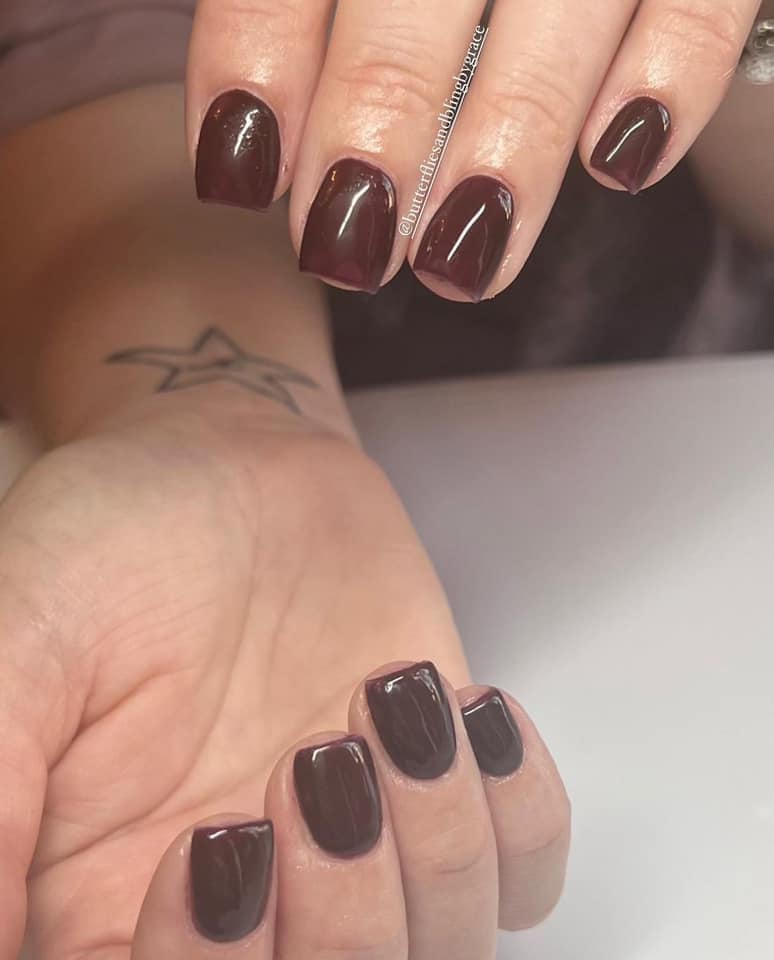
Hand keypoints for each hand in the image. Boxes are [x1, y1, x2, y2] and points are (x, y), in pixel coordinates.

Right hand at [0, 404, 568, 958]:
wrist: (228, 468)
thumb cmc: (115, 541)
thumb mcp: (24, 644)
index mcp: (115, 899)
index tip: (212, 846)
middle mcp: (248, 898)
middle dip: (344, 917)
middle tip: (313, 766)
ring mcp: (355, 846)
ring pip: (436, 950)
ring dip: (436, 841)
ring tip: (383, 706)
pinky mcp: (434, 784)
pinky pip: (525, 870)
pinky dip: (521, 813)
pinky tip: (464, 713)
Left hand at [187, 0, 760, 300]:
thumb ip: (309, 12)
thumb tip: (254, 147)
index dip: (258, 59)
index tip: (240, 173)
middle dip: (378, 127)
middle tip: (348, 245)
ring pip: (558, 7)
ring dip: (506, 144)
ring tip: (458, 261)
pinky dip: (669, 75)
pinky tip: (620, 164)